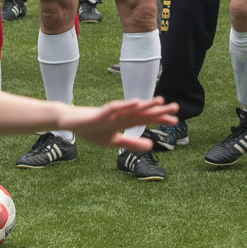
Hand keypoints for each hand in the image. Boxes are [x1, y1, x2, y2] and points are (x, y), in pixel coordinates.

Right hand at [58, 98, 179, 151]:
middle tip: (176, 108)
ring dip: (145, 105)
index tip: (175, 120)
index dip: (159, 120)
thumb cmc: (91, 130)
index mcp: (124, 122)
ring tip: (160, 102)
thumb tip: (150, 146)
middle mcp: (120, 115)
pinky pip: (114, 108)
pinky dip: (125, 105)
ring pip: (131, 109)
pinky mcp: (100, 113)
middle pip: (142, 112)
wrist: (69, 122)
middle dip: (158, 110)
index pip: (145, 120)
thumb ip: (131, 143)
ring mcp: (111, 113)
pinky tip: (136, 103)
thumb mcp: (114, 141)